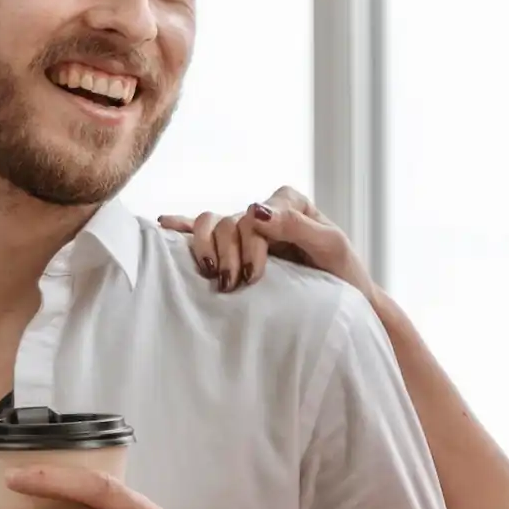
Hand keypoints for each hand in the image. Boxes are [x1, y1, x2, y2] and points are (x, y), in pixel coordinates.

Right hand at [158, 187, 366, 295]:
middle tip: (234, 285)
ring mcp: (246, 231)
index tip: (254, 275)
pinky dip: (182, 227)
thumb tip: (254, 210)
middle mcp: (263, 212)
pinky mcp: (234, 248)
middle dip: (228, 254)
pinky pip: (202, 231)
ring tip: (214, 275)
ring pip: (210, 225)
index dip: (251, 245)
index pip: (254, 216)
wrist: (342, 304)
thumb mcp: (330, 246)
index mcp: (288, 203)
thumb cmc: (342, 274)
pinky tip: (165, 226)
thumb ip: (297, 225)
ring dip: (206, 250)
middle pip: (228, 222)